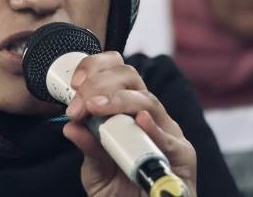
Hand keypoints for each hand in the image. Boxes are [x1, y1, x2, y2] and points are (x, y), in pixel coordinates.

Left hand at [62, 51, 196, 196]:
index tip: (74, 82)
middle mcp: (149, 115)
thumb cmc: (118, 190)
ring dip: (118, 100)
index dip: (95, 68)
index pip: (116, 71)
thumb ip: (87, 145)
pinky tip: (140, 122)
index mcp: (126, 109)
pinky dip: (153, 128)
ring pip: (146, 100)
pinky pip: (169, 138)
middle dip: (100, 83)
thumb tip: (70, 126)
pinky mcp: (183, 156)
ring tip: (95, 108)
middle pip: (129, 77)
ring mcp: (167, 132)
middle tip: (79, 105)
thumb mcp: (95, 167)